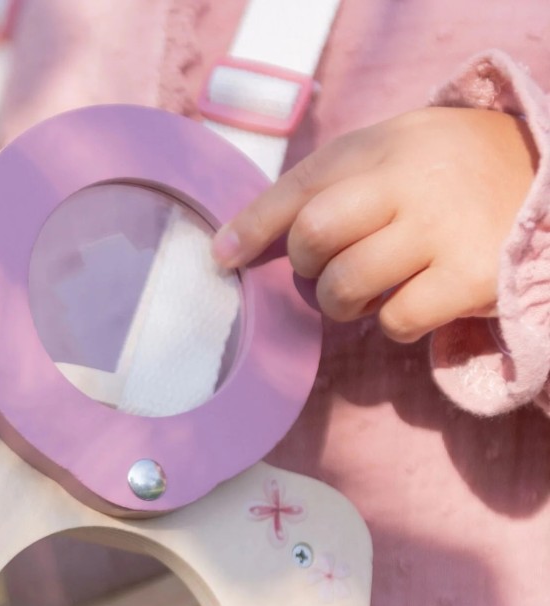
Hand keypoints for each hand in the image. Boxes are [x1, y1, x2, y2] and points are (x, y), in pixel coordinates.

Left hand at [212, 107, 537, 340]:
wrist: (540, 176)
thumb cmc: (438, 176)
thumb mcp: (386, 158)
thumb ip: (323, 190)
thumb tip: (236, 246)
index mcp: (379, 148)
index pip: (299, 187)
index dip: (252, 227)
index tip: (222, 257)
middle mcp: (407, 183)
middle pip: (313, 238)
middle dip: (305, 266)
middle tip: (326, 266)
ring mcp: (440, 230)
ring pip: (344, 287)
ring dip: (341, 302)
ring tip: (367, 287)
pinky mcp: (468, 278)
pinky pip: (394, 320)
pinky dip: (390, 322)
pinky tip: (412, 299)